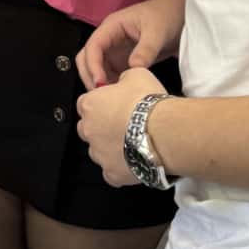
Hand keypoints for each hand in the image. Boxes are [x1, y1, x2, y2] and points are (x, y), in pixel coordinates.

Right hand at [76, 0, 185, 89]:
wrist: (181, 16)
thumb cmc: (166, 16)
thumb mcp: (157, 32)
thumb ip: (145, 50)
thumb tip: (134, 68)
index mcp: (111, 27)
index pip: (93, 46)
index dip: (92, 65)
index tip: (100, 83)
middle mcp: (109, 39)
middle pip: (87, 58)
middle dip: (89, 75)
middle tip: (100, 95)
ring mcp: (115, 51)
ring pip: (97, 68)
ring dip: (99, 82)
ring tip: (109, 99)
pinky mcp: (123, 61)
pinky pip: (111, 75)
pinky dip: (111, 85)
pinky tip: (119, 96)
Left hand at [77, 67, 170, 185]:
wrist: (163, 131)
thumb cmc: (148, 102)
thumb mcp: (136, 74)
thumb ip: (123, 78)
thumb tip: (124, 82)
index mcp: (90, 105)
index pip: (85, 105)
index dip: (100, 106)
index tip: (113, 107)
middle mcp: (89, 130)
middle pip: (88, 129)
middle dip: (101, 127)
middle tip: (122, 126)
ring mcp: (98, 154)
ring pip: (98, 152)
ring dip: (109, 148)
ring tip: (131, 144)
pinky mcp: (111, 173)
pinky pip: (110, 173)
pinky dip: (119, 169)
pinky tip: (133, 162)